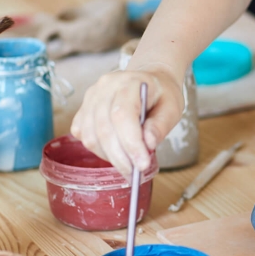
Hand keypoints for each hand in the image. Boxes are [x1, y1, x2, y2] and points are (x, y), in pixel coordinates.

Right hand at [70, 63, 184, 176]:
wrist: (150, 81)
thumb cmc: (162, 95)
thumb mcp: (172, 108)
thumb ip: (161, 125)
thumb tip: (148, 144)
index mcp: (130, 82)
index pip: (122, 115)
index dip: (130, 143)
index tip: (142, 164)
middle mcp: (105, 86)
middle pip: (104, 128)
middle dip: (120, 157)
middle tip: (134, 174)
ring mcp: (91, 96)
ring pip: (90, 135)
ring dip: (108, 156)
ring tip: (127, 164)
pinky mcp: (83, 108)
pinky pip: (82, 134)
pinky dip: (97, 149)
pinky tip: (114, 151)